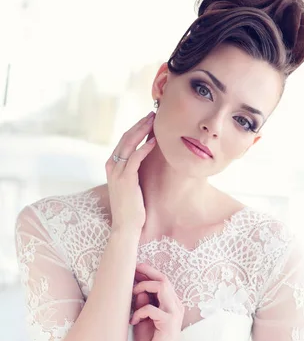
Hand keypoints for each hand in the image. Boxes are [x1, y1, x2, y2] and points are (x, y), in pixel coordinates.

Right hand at [105, 112, 155, 231]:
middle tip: (153, 114)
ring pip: (130, 143)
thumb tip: (144, 160)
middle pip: (126, 138)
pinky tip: (155, 141)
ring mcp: (117, 172)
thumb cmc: (131, 208)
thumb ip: (132, 171)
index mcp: (111, 165)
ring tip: (155, 121)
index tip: (148, 119)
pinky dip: (145, 147)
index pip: (124, 141)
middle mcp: (112, 166)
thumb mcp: (130, 185)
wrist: (126, 227)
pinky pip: (136, 157)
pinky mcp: (126, 178)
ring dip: (143, 130)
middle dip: (140, 124)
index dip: (136, 128)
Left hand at [130, 263, 184, 340]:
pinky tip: (133, 321)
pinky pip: (152, 308)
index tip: (132, 269)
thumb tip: (138, 290)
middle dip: (146, 273)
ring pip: (162, 287)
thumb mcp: (143, 321)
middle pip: (163, 279)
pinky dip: (139, 311)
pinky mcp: (169, 323)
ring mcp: (174, 313)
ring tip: (132, 296)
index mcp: (170, 304)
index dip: (147, 272)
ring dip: (143, 287)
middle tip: (130, 273)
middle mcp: (175, 305)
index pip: (162, 280)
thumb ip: (143, 305)